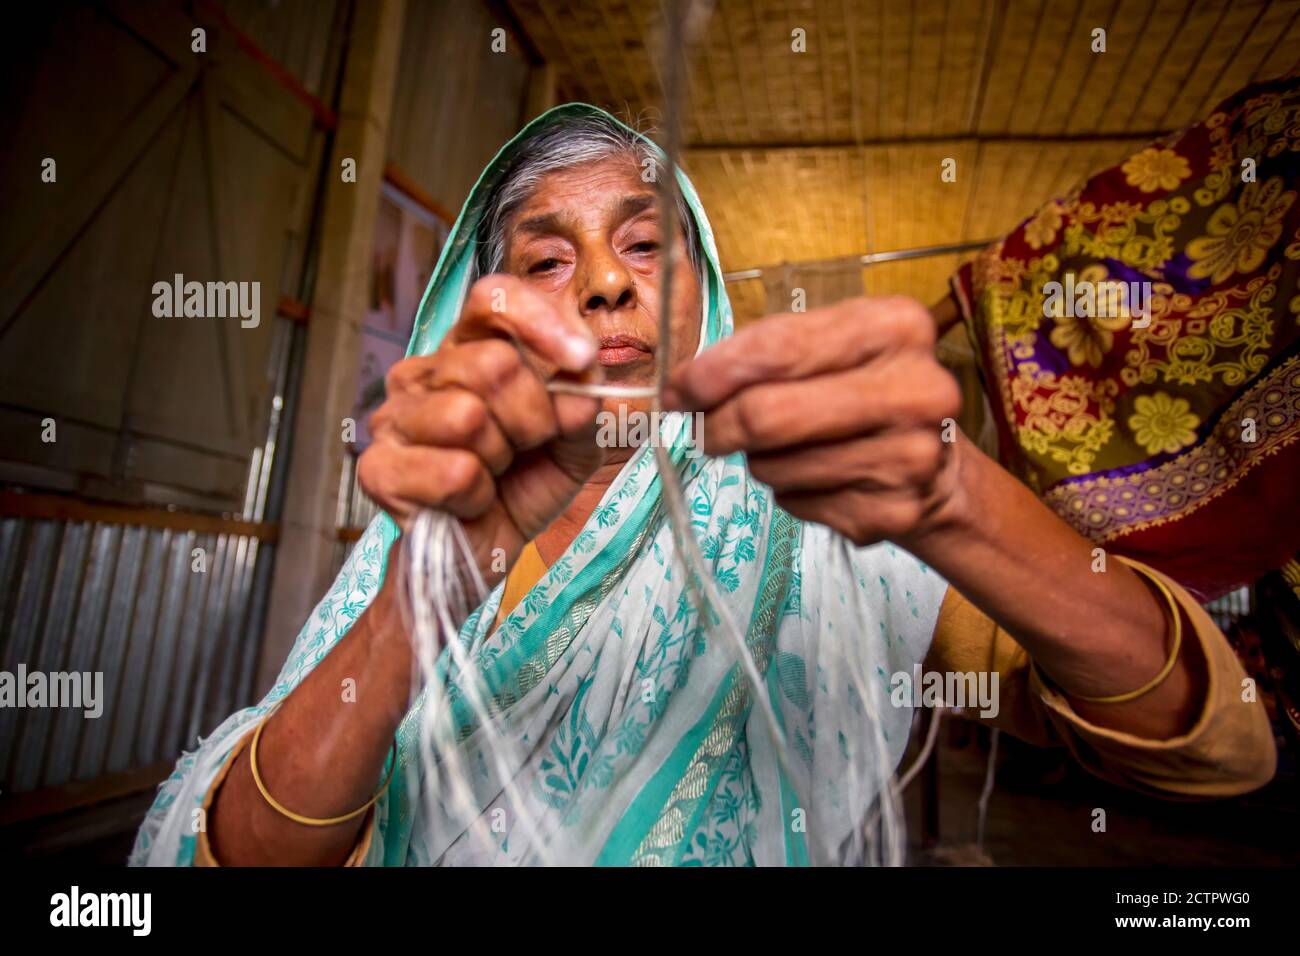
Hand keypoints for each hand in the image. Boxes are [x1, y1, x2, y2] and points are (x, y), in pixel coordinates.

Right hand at [358, 275, 604, 580]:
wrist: (482, 552)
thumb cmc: (522, 486)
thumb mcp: (574, 441)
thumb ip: (584, 401)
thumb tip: (582, 373)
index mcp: (468, 350)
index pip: (493, 299)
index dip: (540, 321)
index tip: (580, 358)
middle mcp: (424, 373)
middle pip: (493, 363)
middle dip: (532, 417)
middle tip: (525, 447)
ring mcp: (393, 418)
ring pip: (468, 416)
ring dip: (500, 458)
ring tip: (492, 474)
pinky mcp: (379, 468)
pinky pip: (453, 471)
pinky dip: (477, 496)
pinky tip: (469, 502)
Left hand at [664, 296, 962, 546]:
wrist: (936, 466)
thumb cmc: (863, 390)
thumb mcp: (829, 346)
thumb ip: (762, 354)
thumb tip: (683, 388)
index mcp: (897, 327)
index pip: (779, 347)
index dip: (713, 372)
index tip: (676, 389)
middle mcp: (917, 389)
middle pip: (768, 415)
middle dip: (717, 425)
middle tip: (704, 430)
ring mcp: (912, 457)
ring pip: (775, 466)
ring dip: (759, 460)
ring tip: (788, 449)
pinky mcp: (893, 513)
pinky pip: (797, 503)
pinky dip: (789, 491)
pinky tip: (819, 477)